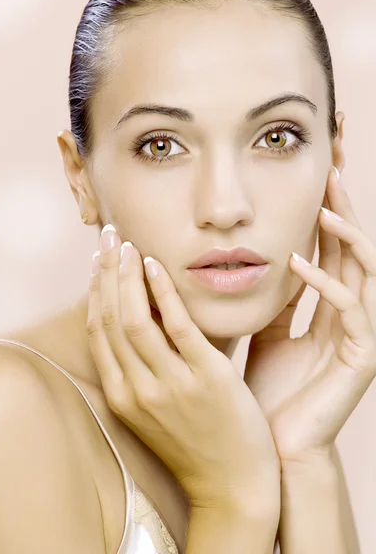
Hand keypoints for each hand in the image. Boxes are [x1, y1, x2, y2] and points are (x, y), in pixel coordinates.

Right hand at [86, 228, 280, 511]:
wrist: (234, 486)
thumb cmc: (197, 443)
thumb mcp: (155, 411)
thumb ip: (144, 370)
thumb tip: (143, 318)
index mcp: (122, 398)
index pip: (98, 332)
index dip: (94, 292)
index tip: (96, 263)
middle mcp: (138, 390)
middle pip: (110, 318)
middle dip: (105, 273)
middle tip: (108, 238)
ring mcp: (171, 385)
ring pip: (135, 318)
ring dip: (127, 276)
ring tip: (127, 245)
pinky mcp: (207, 378)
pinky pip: (178, 325)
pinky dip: (163, 291)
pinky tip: (156, 265)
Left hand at [245, 167, 375, 467]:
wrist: (272, 447)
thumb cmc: (267, 392)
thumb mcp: (267, 333)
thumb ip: (273, 300)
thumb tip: (254, 262)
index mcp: (329, 311)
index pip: (333, 252)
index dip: (325, 217)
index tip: (312, 181)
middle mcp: (351, 318)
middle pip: (355, 252)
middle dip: (345, 212)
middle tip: (331, 171)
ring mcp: (360, 336)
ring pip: (366, 273)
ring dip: (346, 238)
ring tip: (323, 207)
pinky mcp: (361, 358)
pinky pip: (349, 310)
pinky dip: (326, 284)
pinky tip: (298, 263)